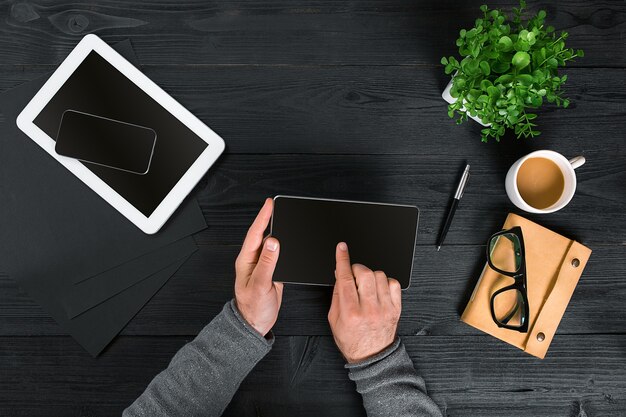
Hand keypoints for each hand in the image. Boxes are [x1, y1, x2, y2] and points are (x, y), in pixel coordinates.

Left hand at [234, 198, 283, 336]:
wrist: (256, 324)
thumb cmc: (253, 308)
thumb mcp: (261, 285)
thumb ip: (267, 263)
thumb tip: (273, 242)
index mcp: (246, 261)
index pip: (255, 234)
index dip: (263, 218)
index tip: (270, 204)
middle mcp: (254, 261)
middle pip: (263, 235)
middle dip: (270, 219)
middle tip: (278, 206)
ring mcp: (263, 266)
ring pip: (272, 244)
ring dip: (279, 232)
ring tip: (285, 219)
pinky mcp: (272, 272)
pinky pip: (279, 255)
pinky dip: (285, 247)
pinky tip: (290, 241)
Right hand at [328, 242, 401, 362]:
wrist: (372, 356)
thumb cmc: (352, 339)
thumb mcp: (334, 319)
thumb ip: (336, 295)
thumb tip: (339, 274)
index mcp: (350, 312)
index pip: (345, 278)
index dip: (342, 260)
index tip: (342, 248)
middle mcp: (369, 309)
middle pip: (364, 273)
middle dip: (356, 268)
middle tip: (353, 275)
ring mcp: (385, 308)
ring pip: (379, 275)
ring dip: (370, 276)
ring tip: (366, 286)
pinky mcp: (396, 308)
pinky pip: (393, 283)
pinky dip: (385, 281)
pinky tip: (378, 289)